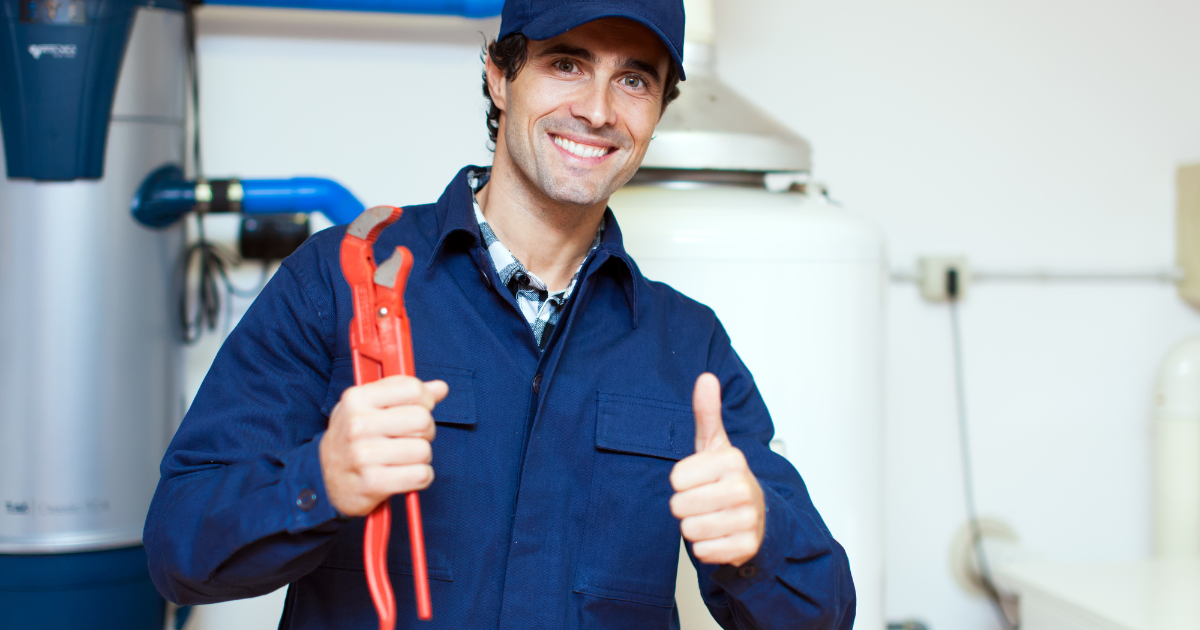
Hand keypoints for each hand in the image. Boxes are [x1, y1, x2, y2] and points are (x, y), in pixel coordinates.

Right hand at [320, 376, 447, 516]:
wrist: (324, 478)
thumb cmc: (352, 438)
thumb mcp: (367, 407)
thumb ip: (403, 393)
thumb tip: (440, 387)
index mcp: (356, 399)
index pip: (412, 389)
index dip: (425, 400)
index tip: (419, 408)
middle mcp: (357, 425)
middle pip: (422, 420)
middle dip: (425, 431)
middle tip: (410, 437)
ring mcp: (363, 455)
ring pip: (423, 450)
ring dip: (421, 457)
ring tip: (403, 458)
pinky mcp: (372, 483)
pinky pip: (421, 475)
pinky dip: (420, 477)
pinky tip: (404, 474)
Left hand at [669, 373, 765, 566]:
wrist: (758, 516)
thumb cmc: (727, 478)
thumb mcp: (714, 444)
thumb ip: (706, 413)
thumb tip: (705, 378)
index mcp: (732, 460)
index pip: (676, 477)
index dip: (681, 481)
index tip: (699, 478)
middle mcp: (743, 489)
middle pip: (679, 506)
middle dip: (685, 506)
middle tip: (704, 500)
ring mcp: (747, 519)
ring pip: (689, 530)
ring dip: (694, 526)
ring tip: (711, 516)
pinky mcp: (746, 547)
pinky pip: (703, 551)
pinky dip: (706, 547)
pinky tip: (720, 534)